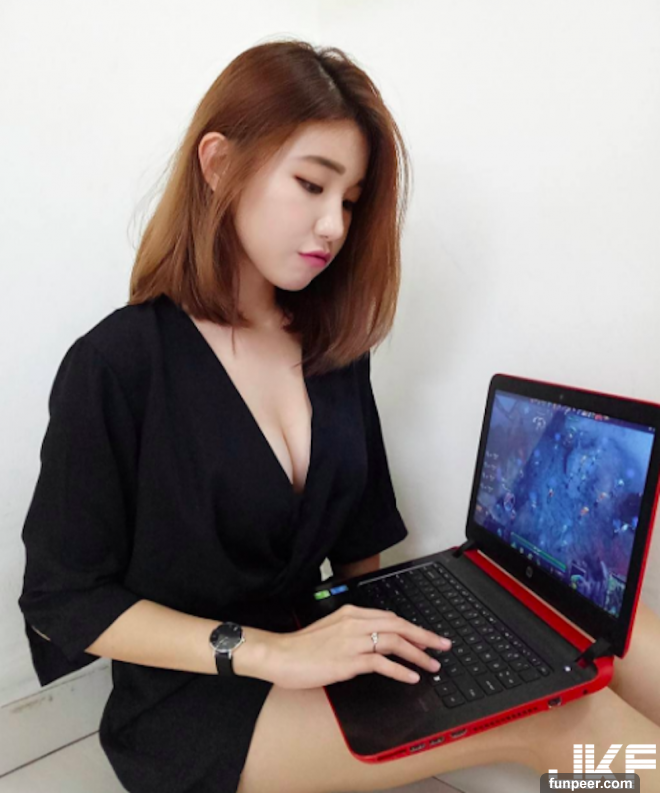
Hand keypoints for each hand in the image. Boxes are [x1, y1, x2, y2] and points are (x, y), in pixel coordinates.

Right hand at [265, 604, 451, 689]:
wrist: (280, 654)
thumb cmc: (302, 646)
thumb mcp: (331, 630)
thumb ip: (354, 633)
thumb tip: (375, 646)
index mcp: (352, 613)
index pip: (391, 617)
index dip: (414, 628)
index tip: (429, 637)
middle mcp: (355, 622)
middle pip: (399, 625)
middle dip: (425, 637)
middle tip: (443, 647)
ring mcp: (352, 641)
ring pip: (394, 642)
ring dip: (418, 655)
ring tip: (432, 665)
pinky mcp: (348, 660)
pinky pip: (381, 663)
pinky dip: (400, 670)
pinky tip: (411, 677)